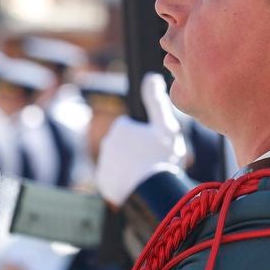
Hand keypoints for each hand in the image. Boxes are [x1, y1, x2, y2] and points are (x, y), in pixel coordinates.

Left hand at [95, 73, 186, 206]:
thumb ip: (157, 101)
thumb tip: (151, 77)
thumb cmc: (162, 158)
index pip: (133, 127)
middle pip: (126, 144)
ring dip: (131, 165)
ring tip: (148, 175)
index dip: (147, 136)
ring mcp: (104, 163)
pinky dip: (125, 181)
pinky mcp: (104, 182)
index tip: (156, 147)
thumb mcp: (166, 126)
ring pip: (121, 161)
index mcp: (120, 127)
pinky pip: (115, 178)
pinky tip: (139, 185)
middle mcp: (107, 143)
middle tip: (154, 161)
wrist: (152, 193)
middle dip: (137, 150)